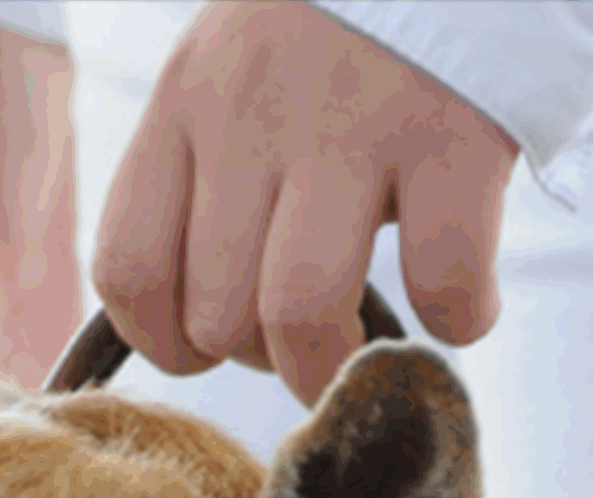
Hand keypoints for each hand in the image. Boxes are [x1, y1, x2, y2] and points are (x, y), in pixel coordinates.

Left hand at [92, 0, 516, 404]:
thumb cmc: (342, 18)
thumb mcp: (237, 67)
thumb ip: (206, 169)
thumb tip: (199, 322)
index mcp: (187, 98)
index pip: (129, 270)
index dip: (168, 342)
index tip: (216, 343)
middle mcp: (254, 111)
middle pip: (218, 315)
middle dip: (263, 359)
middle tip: (312, 330)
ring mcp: (355, 121)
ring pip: (302, 316)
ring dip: (334, 368)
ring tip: (365, 350)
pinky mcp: (454, 135)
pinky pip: (442, 281)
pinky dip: (457, 320)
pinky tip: (464, 301)